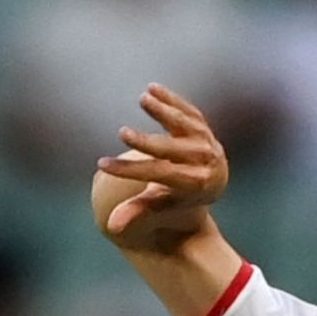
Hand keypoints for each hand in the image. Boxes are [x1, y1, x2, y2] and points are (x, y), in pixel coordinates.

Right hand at [91, 84, 229, 246]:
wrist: (213, 181)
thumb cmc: (178, 196)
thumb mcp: (159, 204)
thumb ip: (137, 213)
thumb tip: (111, 227)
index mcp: (194, 184)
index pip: (158, 175)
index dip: (130, 171)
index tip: (103, 164)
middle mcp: (204, 161)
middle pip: (171, 150)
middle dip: (145, 142)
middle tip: (122, 133)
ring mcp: (206, 141)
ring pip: (183, 124)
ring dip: (164, 110)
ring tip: (144, 98)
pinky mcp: (203, 125)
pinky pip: (187, 111)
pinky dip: (172, 99)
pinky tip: (152, 88)